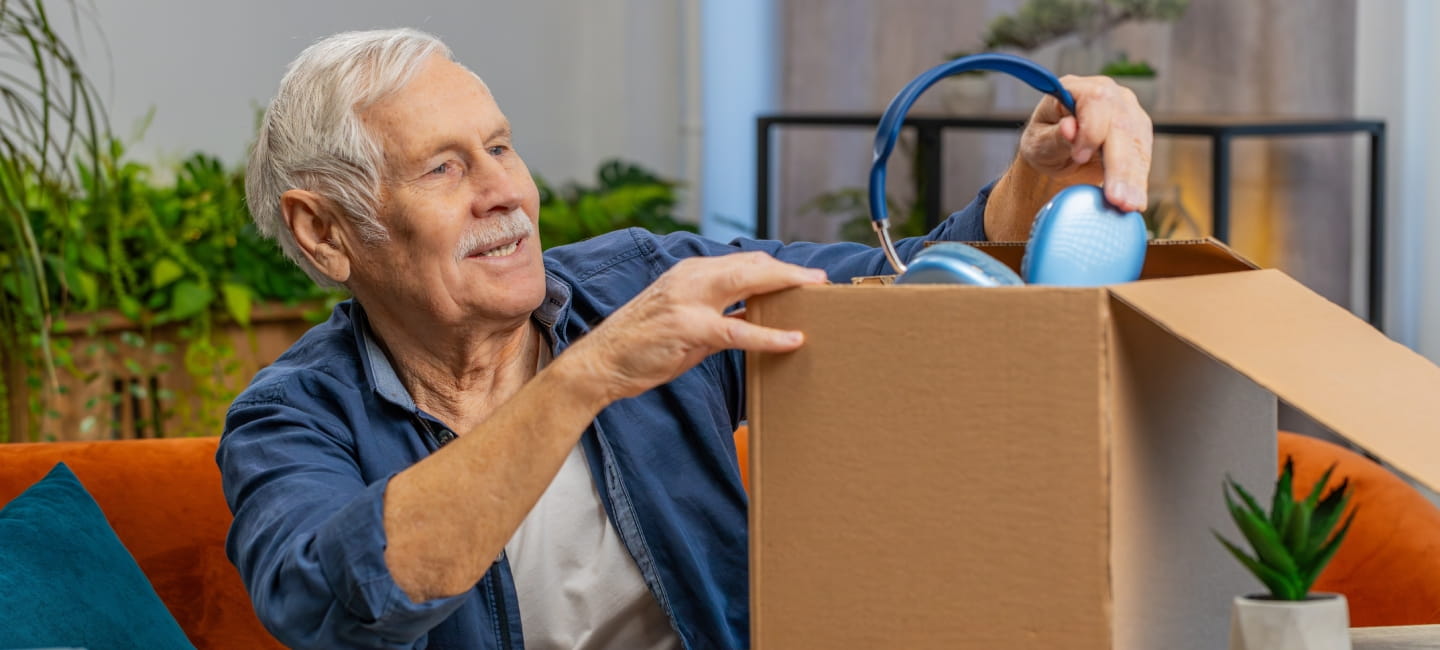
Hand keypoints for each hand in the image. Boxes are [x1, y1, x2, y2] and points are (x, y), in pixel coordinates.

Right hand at [561, 252, 826, 403]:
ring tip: (816, 297)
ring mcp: (688, 300)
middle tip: (821, 281)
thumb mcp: (687, 322)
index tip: (805, 276)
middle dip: (790, 272)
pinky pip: (738, 329)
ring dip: (786, 289)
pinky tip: (792, 339)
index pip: (743, 262)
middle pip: (752, 265)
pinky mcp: (688, 327)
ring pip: (748, 283)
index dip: (777, 267)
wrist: (601, 363)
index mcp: (690, 272)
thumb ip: (721, 314)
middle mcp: (690, 278)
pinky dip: (768, 334)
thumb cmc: (645, 346)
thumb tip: (758, 317)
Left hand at [1018, 74, 1153, 211]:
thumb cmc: (1043, 143)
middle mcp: (1108, 94)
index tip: (1079, 157)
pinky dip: (1139, 181)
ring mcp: (1128, 111)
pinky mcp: (1138, 132)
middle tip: (1116, 197)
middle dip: (1119, 165)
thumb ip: (1053, 137)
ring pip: (1137, 144)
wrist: (1057, 154)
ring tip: (1129, 205)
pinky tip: (1136, 201)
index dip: (1091, 130)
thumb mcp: (1037, 142)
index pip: (1095, 101)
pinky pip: (1143, 156)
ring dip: (1134, 178)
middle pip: (1121, 126)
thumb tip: (1070, 128)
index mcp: (1077, 88)